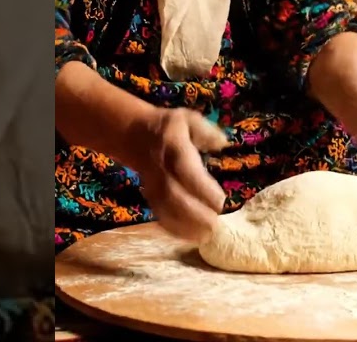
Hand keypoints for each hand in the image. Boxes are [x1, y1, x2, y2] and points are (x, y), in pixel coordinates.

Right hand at [125, 108, 229, 242]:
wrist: (133, 135)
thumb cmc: (168, 128)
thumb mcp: (187, 119)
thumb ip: (206, 131)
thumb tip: (223, 143)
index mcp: (173, 148)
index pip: (184, 169)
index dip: (201, 187)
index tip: (221, 200)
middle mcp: (160, 169)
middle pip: (173, 195)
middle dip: (194, 213)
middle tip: (215, 225)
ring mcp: (153, 185)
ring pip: (165, 209)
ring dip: (184, 226)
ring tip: (206, 237)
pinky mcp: (150, 196)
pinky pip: (159, 215)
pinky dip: (173, 229)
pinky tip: (191, 238)